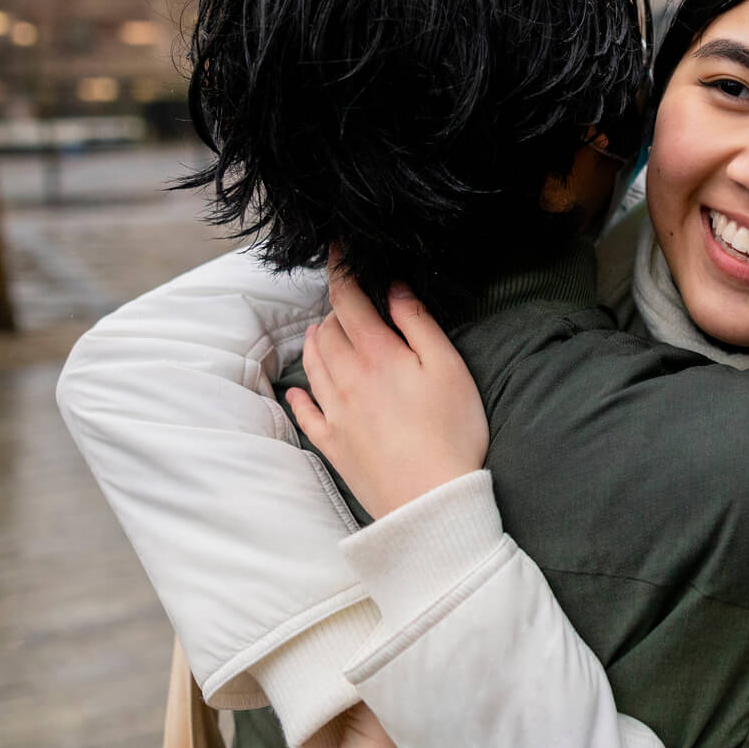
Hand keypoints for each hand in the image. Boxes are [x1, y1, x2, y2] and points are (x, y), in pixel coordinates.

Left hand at [284, 269, 489, 518]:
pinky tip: (298, 390)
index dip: (339, 269)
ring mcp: (334, 412)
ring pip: (311, 365)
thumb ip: (417, 323)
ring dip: (316, 342)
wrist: (430, 500)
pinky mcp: (332, 444)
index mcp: (376, 354)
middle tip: (351, 303)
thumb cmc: (451, 431)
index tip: (335, 247)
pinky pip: (304, 412)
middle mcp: (346, 378)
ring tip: (324, 332)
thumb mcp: (448, 367)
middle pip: (326, 331)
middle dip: (335, 311)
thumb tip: (393, 290)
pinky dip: (299, 395)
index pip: (348, 299)